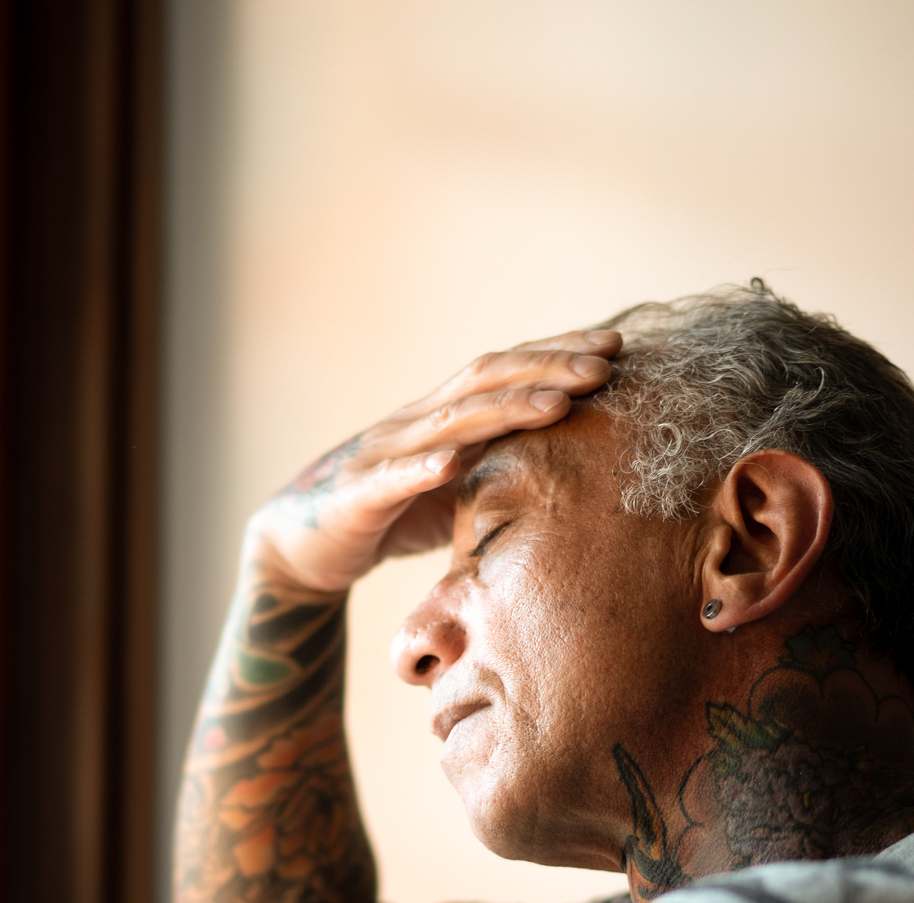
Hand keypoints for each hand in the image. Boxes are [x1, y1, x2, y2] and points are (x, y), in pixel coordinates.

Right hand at [245, 329, 621, 593]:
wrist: (298, 545)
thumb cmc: (387, 518)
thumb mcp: (457, 492)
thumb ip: (502, 472)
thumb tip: (576, 474)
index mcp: (442, 416)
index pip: (505, 371)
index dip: (556, 352)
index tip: (615, 345)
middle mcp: (415, 422)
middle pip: (486, 380)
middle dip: (547, 368)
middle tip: (604, 364)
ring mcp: (383, 453)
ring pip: (450, 422)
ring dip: (505, 410)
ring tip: (555, 403)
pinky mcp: (356, 495)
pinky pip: (391, 479)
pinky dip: (422, 469)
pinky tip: (451, 464)